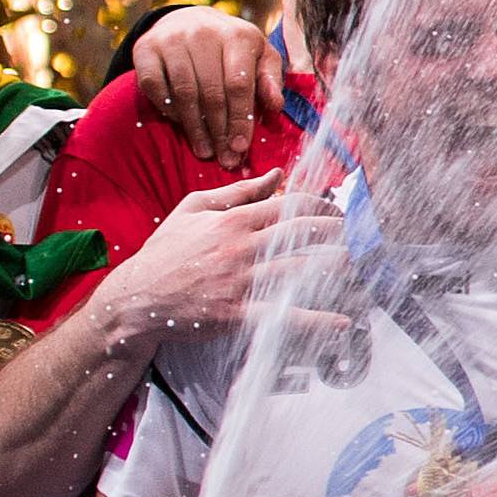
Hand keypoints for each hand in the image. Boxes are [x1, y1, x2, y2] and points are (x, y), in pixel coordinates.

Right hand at [106, 175, 337, 354]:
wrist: (137, 298)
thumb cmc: (165, 252)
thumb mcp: (194, 209)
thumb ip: (238, 191)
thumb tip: (275, 175)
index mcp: (233, 220)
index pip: (289, 206)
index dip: (321, 206)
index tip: (338, 211)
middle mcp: (241, 248)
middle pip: (302, 234)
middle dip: (336, 231)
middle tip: (359, 234)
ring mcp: (240, 282)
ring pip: (298, 269)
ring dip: (333, 266)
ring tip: (358, 264)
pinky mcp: (237, 313)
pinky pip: (283, 315)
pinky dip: (316, 320)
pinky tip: (341, 321)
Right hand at [135, 7, 282, 170]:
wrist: (189, 21)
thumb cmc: (232, 48)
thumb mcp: (260, 56)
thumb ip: (270, 80)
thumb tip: (275, 106)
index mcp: (238, 36)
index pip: (239, 85)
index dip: (240, 120)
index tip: (241, 148)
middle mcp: (203, 33)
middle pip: (212, 93)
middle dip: (219, 131)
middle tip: (224, 158)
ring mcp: (171, 40)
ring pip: (184, 93)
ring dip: (195, 128)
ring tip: (205, 150)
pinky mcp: (145, 48)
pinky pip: (154, 87)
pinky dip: (168, 109)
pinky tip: (180, 124)